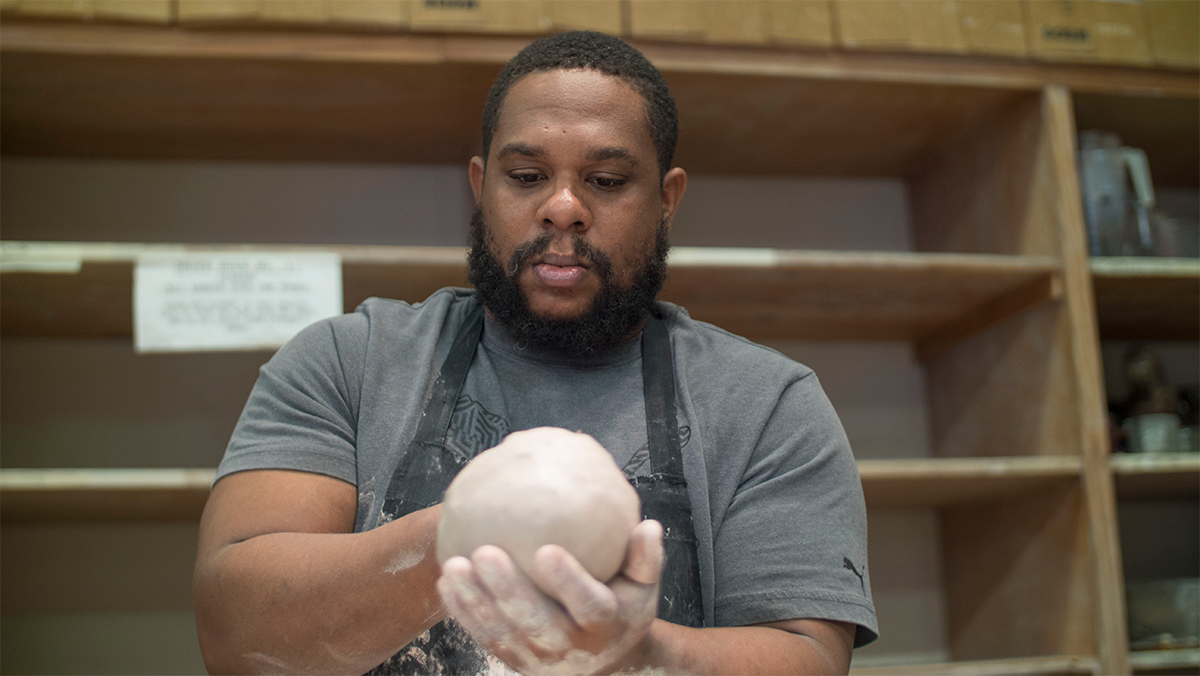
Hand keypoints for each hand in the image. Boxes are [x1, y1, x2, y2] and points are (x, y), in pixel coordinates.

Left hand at [437, 519, 663, 675]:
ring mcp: (539, 659)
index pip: (589, 605)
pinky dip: (464, 613)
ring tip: (455, 567)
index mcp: (606, 626)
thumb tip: (649, 526)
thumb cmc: (623, 609)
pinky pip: (485, 638)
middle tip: (485, 554)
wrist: (607, 663)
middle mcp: (572, 648)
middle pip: (537, 622)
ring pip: (504, 632)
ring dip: (476, 601)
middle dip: (508, 590)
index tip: (547, 550)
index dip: (568, 581)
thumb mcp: (645, 588)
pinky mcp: (514, 661)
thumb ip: (647, 558)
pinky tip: (448, 583)